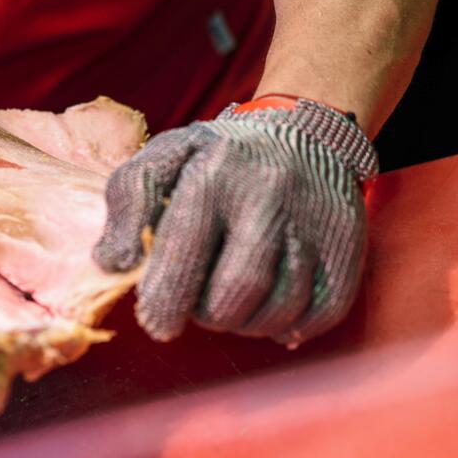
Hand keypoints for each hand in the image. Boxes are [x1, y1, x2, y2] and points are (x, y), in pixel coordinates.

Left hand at [94, 96, 377, 346]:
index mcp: (212, 175)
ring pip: (277, 310)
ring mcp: (313, 222)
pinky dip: (291, 327)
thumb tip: (109, 262)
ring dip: (245, 324)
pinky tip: (270, 313)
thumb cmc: (218, 155)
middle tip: (197, 309)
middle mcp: (267, 197)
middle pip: (234, 293)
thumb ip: (128, 202)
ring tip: (229, 305)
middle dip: (206, 316)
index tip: (156, 323)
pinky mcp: (348, 245)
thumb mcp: (163, 157)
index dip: (165, 299)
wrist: (303, 130)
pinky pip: (322, 313)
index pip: (184, 252)